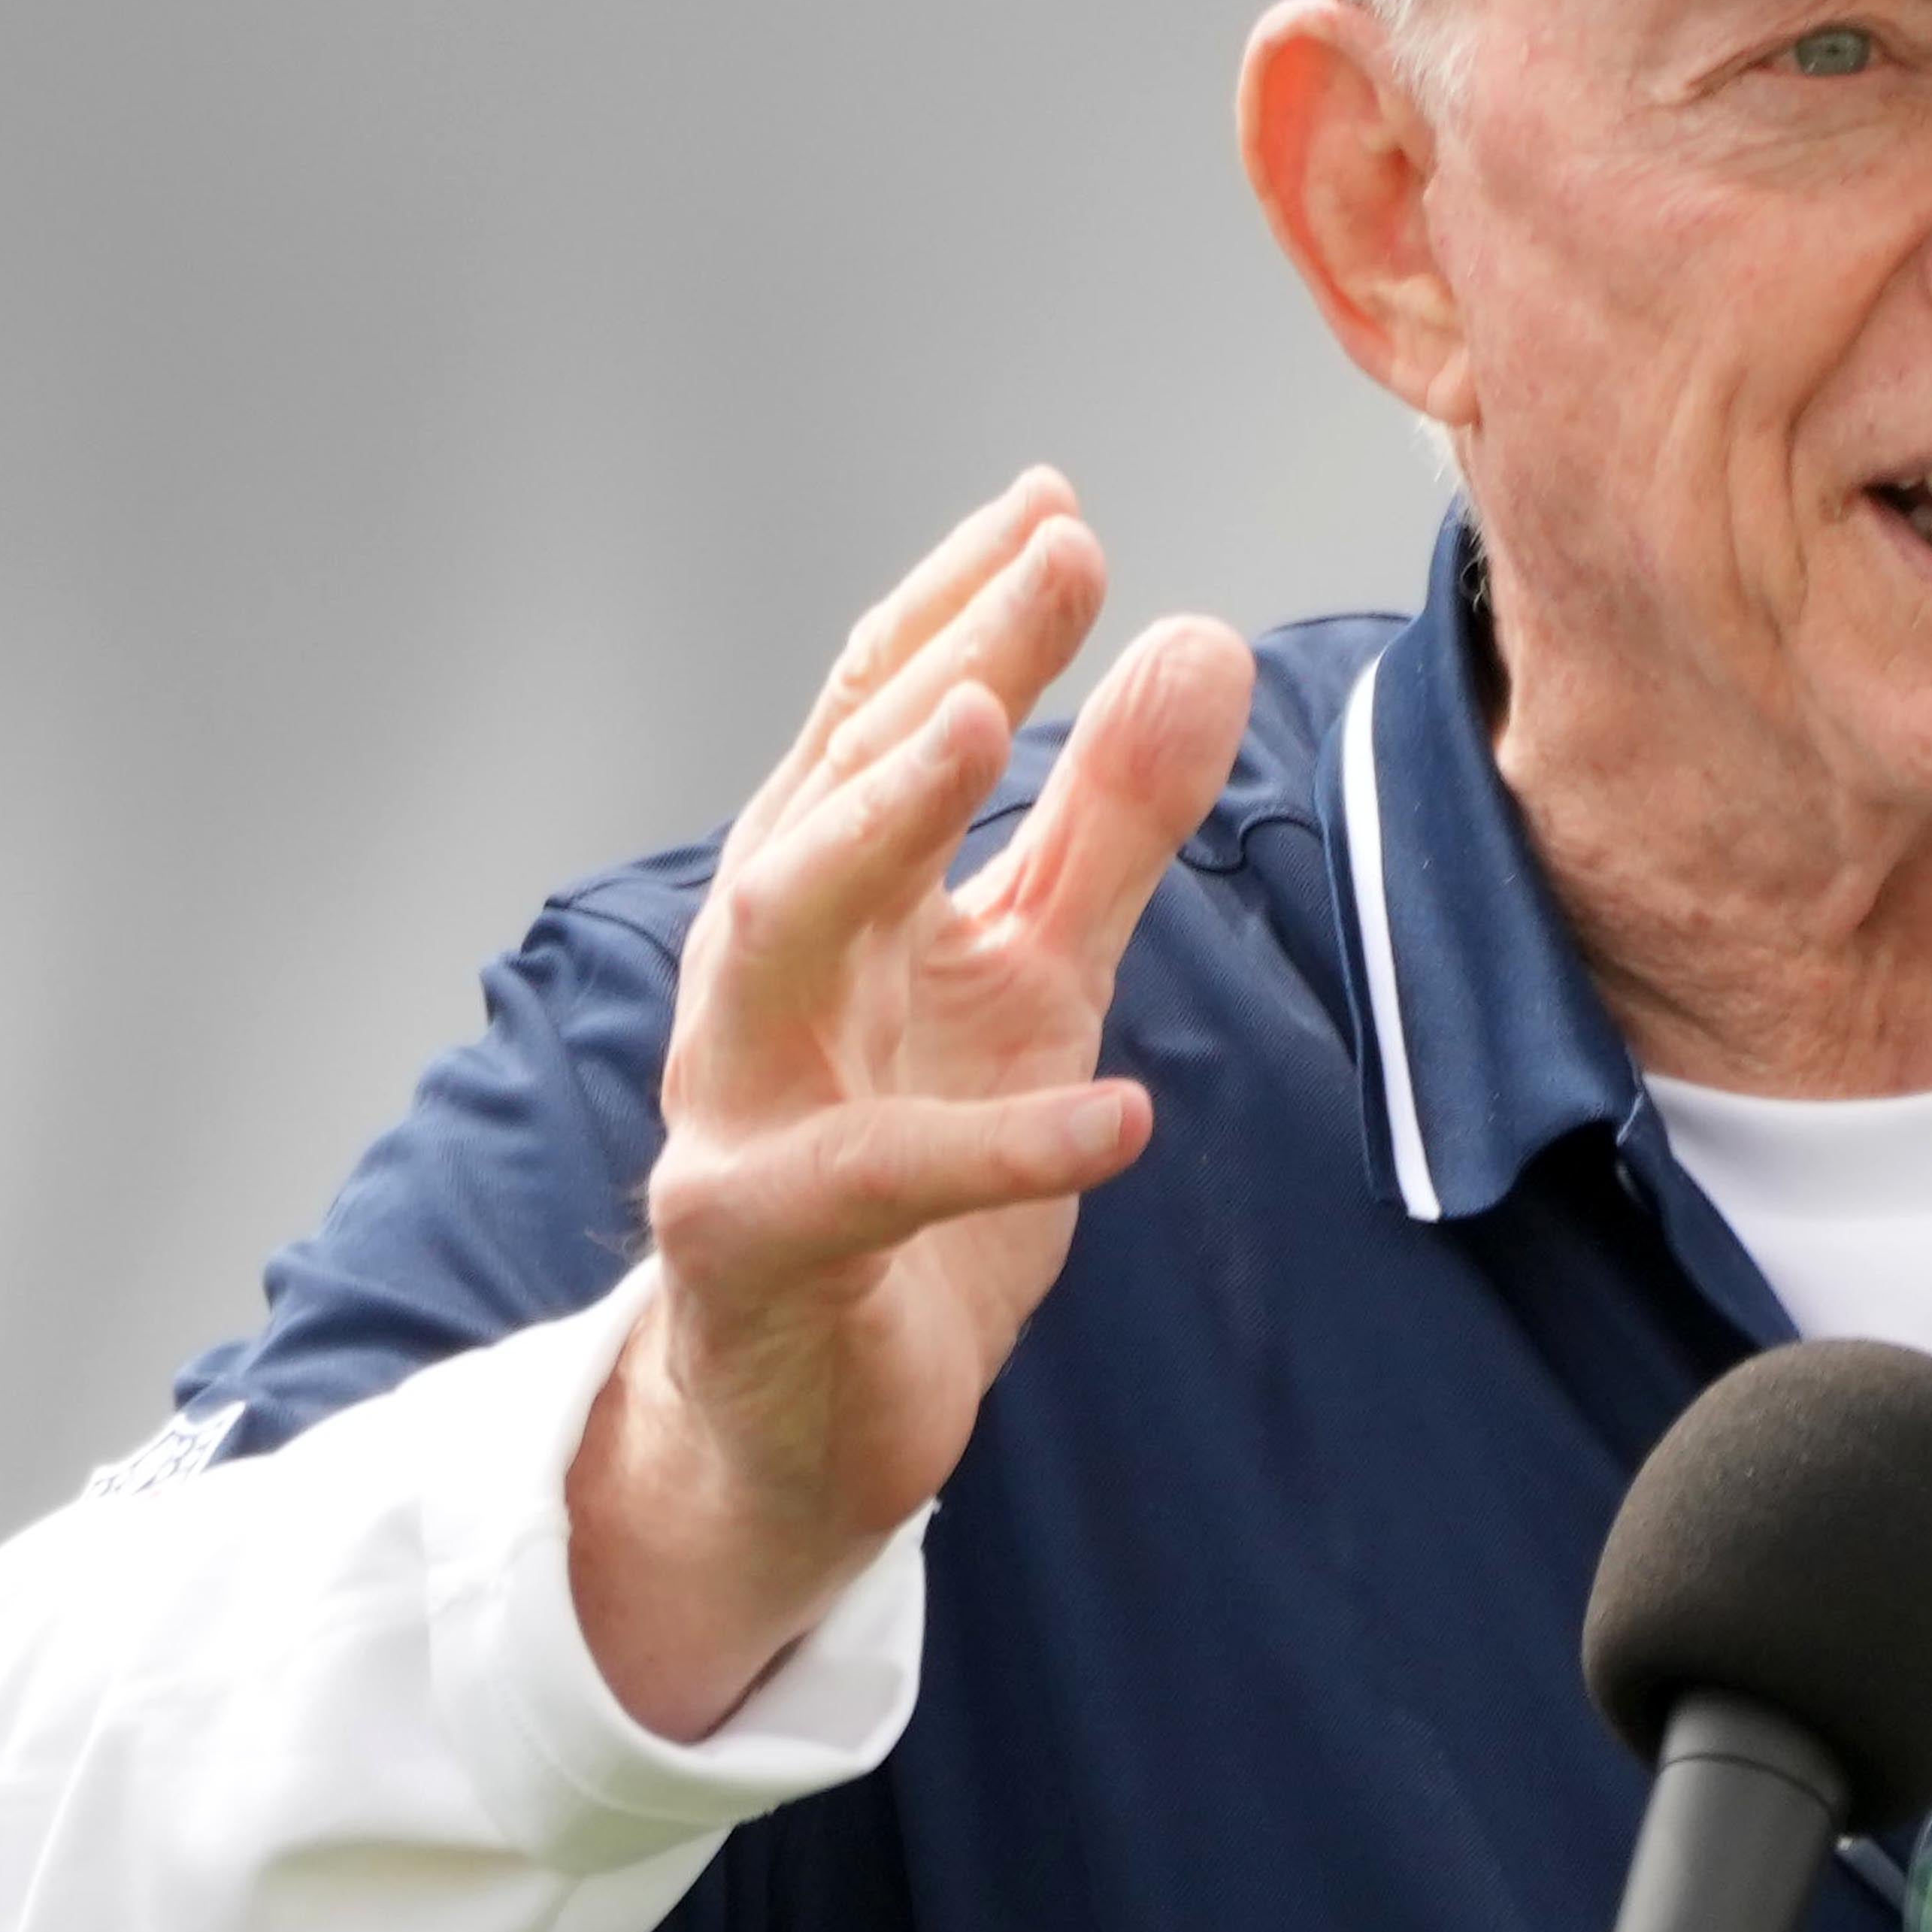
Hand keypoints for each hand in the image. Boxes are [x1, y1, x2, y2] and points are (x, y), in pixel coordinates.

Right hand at [570, 473, 1254, 1733]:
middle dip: (931, 665)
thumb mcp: (1036, 983)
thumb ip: (1107, 829)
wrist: (814, 1423)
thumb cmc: (914, 1187)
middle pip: (824, 789)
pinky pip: (862, 1181)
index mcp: (820, 905)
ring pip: (772, 936)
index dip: (962, 611)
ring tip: (992, 732)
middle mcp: (756, 982)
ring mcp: (733, 1107)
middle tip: (1051, 556)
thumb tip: (1198, 642)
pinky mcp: (751, 1245)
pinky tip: (1122, 1111)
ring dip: (875, 825)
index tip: (1060, 508)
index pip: (875, 723)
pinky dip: (994, 1146)